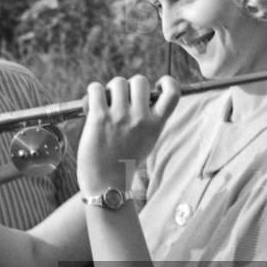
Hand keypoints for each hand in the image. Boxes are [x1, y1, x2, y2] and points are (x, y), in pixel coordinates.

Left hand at [77, 75, 179, 196]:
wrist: (106, 185)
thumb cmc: (125, 161)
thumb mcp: (147, 140)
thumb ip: (148, 118)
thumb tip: (138, 93)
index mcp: (156, 124)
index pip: (172, 92)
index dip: (166, 82)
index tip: (155, 87)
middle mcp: (140, 118)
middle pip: (140, 80)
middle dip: (130, 86)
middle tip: (122, 100)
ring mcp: (120, 117)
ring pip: (117, 82)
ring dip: (110, 90)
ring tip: (106, 104)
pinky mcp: (99, 118)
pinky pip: (96, 89)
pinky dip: (94, 92)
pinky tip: (93, 105)